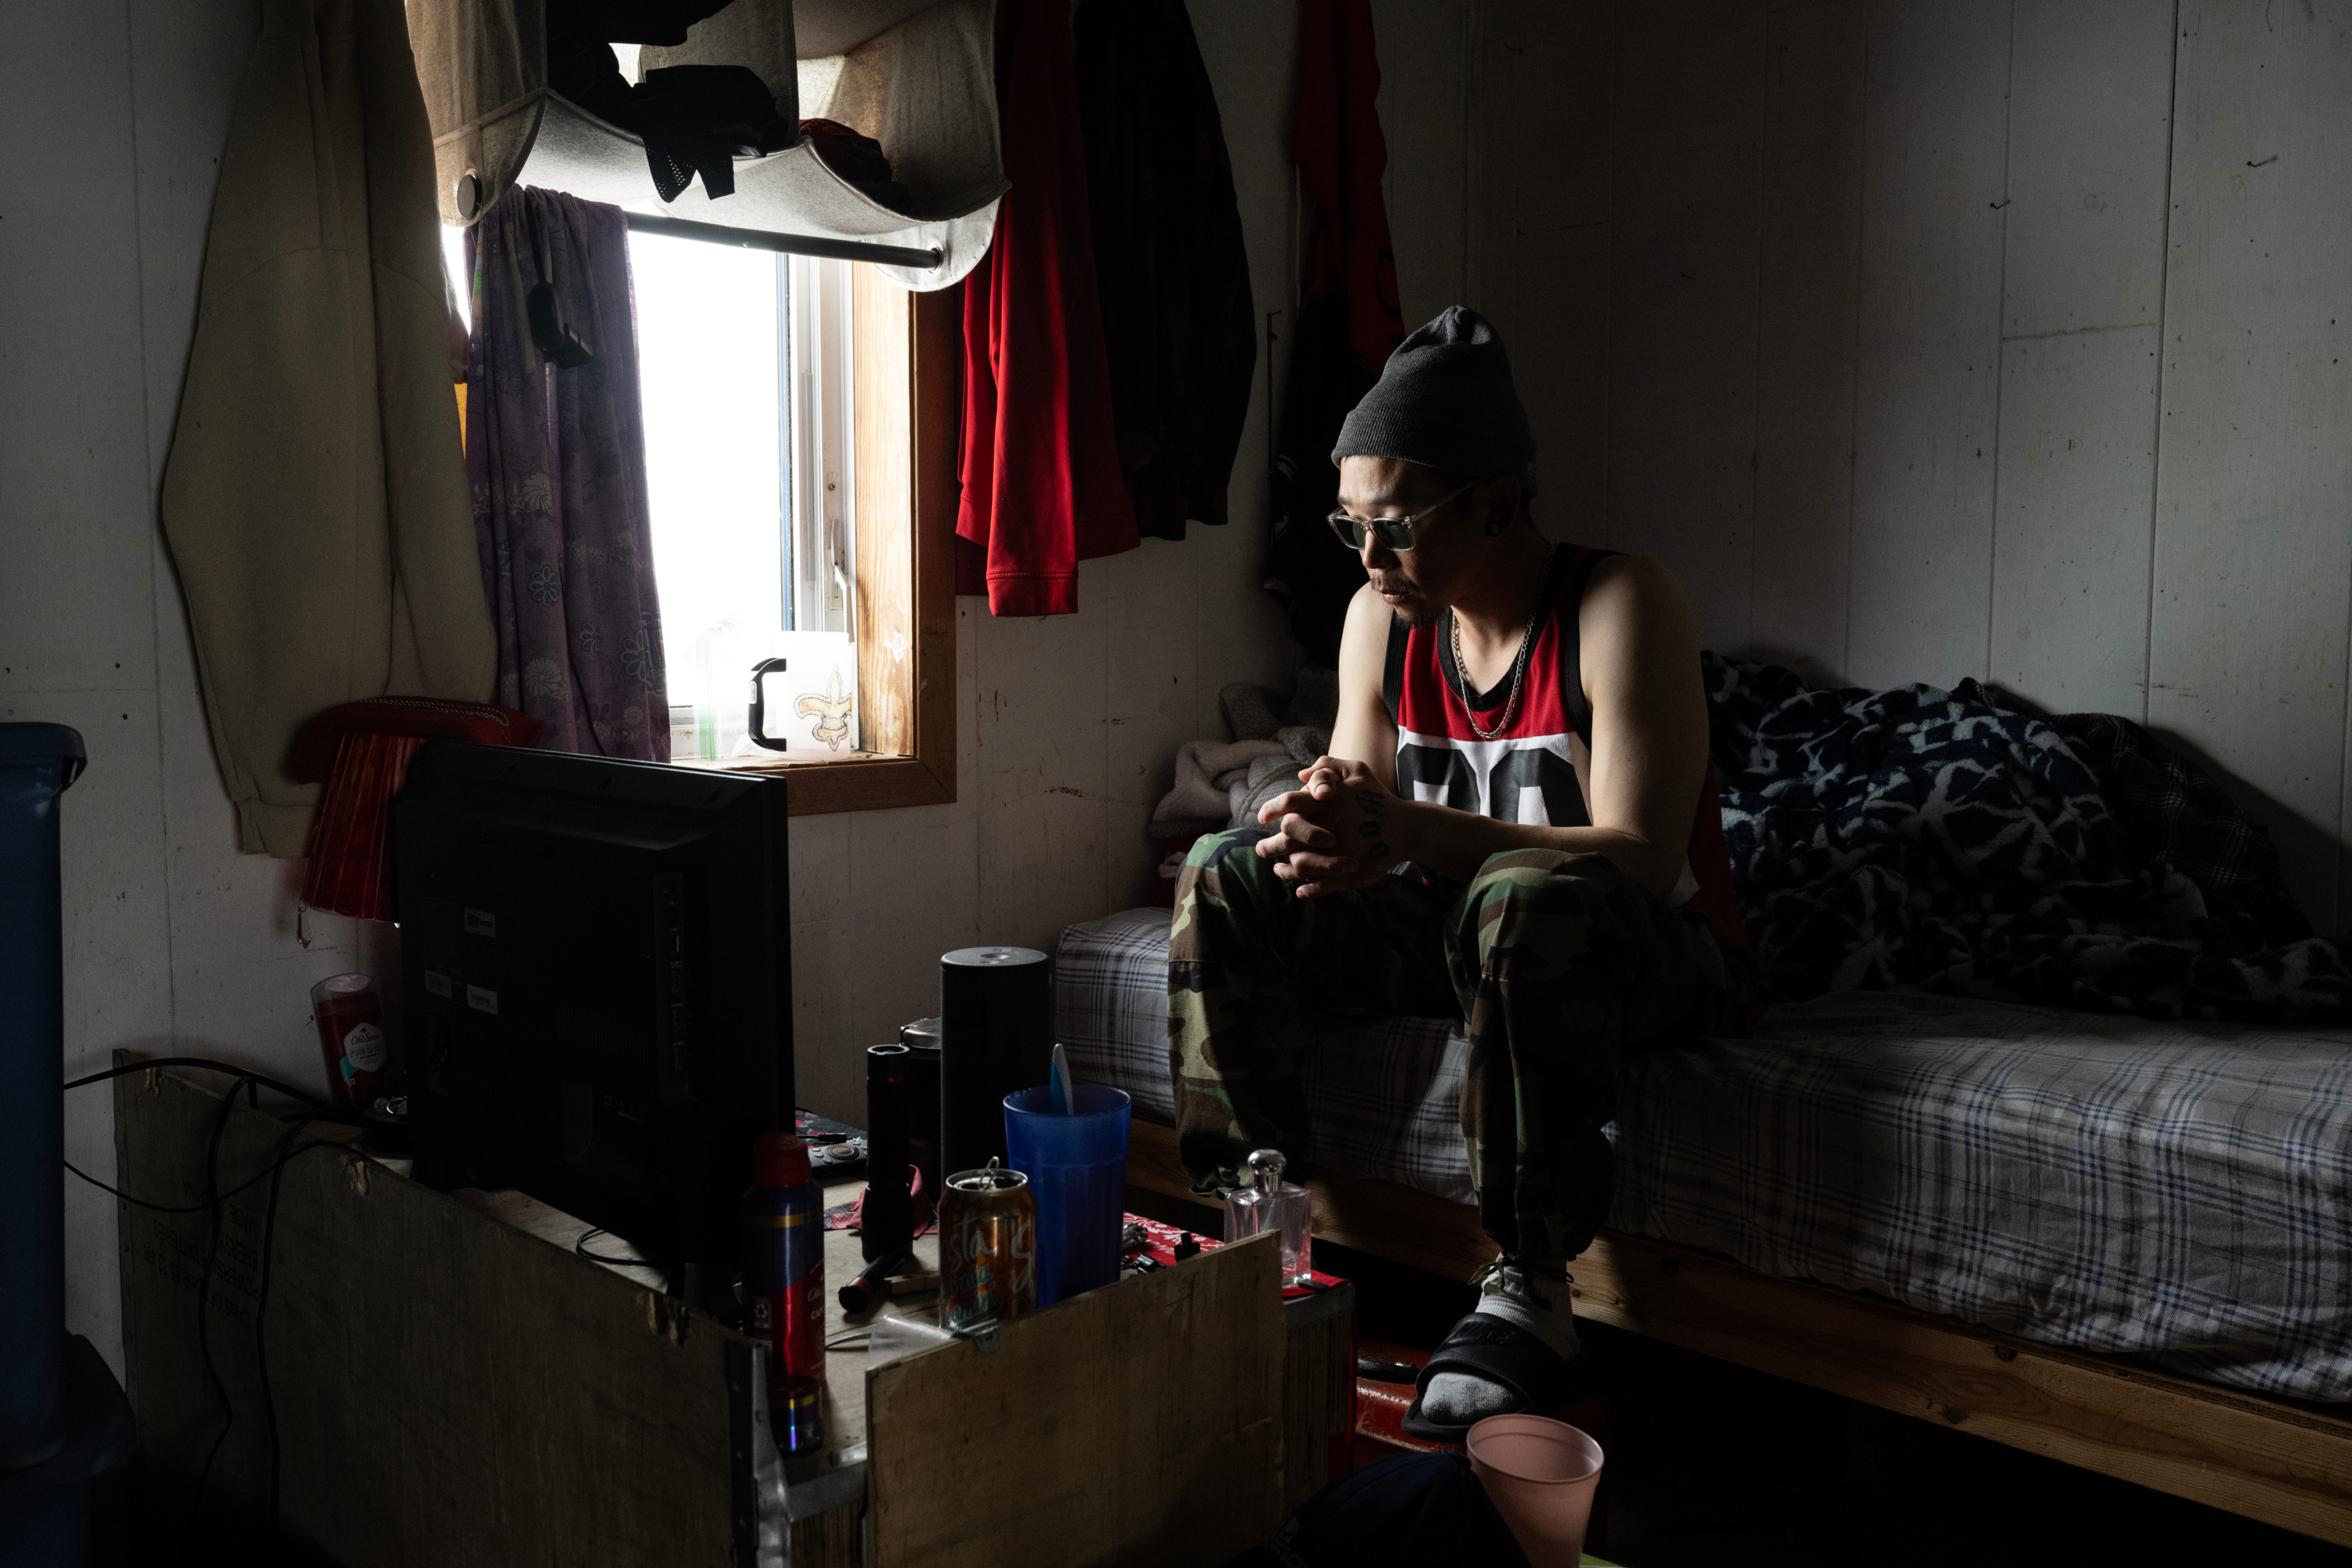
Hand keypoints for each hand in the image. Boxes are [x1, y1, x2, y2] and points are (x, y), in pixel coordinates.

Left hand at [1254, 756, 1406, 897]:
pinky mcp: (1349, 872)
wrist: (1407, 828)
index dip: (1272, 808)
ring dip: (1284, 869)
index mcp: (1331, 801)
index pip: (1291, 802)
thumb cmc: (1378, 798)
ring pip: (1300, 864)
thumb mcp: (1357, 772)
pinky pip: (1320, 883)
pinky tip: (1300, 886)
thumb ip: (1328, 768)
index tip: (1262, 818)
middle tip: (1260, 850)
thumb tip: (1300, 776)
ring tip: (1278, 868)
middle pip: (1289, 838)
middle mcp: (1332, 826)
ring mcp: (1340, 851)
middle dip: (1269, 846)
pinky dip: (1307, 887)